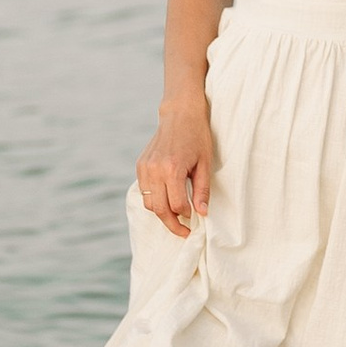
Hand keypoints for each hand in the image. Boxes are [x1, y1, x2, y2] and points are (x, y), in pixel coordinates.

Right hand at [136, 103, 212, 238]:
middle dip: (172, 224)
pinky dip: (154, 200)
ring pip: (148, 203)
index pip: (177, 205)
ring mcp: (144, 168)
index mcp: (172, 169)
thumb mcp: (205, 164)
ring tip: (176, 216)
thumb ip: (202, 190)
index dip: (186, 216)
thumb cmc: (197, 137)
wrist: (179, 115)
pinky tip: (167, 200)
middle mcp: (155, 170)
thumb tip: (202, 213)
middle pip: (159, 209)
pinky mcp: (140, 166)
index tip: (194, 220)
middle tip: (183, 231)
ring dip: (162, 214)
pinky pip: (144, 191)